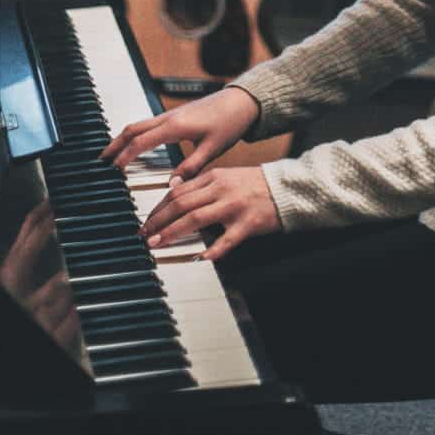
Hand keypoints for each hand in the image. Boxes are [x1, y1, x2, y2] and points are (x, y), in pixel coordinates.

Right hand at [99, 87, 260, 178]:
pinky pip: (147, 124)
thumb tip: (173, 184)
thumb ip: (191, 167)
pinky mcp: (175, 115)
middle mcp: (168, 118)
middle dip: (114, 145)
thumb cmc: (229, 123)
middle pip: (131, 129)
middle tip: (101, 161)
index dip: (125, 155)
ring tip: (112, 154)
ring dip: (122, 138)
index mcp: (175, 126)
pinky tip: (135, 145)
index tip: (114, 169)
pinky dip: (135, 134)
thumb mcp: (212, 149)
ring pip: (138, 125)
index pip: (140, 141)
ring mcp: (170, 115)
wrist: (241, 102)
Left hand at [140, 167, 280, 259]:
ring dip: (172, 232)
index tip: (147, 220)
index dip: (158, 208)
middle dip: (158, 221)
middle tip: (145, 234)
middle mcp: (221, 189)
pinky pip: (227, 239)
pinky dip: (212, 250)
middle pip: (180, 204)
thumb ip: (202, 183)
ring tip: (158, 243)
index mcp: (214, 177)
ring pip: (195, 218)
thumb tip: (175, 189)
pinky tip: (200, 258)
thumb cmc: (258, 185)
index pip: (177, 191)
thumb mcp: (227, 176)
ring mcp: (234, 206)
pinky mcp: (248, 223)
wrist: (289, 188)